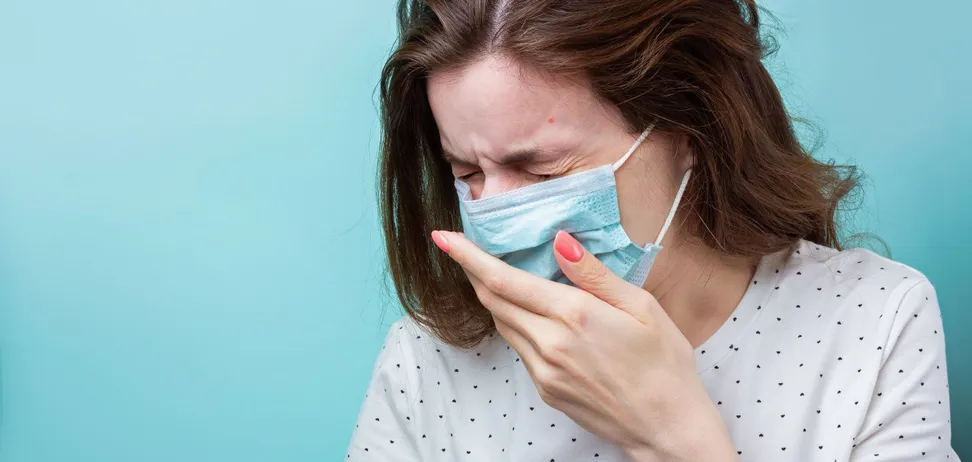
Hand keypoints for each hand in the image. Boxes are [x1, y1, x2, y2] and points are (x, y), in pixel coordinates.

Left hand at [430, 230, 735, 461]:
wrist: (667, 428)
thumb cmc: (664, 364)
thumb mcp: (641, 307)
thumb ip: (593, 273)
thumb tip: (560, 241)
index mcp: (573, 315)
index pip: (503, 279)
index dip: (467, 257)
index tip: (443, 238)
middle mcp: (549, 343)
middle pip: (492, 301)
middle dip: (474, 272)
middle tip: (465, 250)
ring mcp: (543, 370)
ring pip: (502, 324)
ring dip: (495, 297)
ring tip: (501, 276)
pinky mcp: (545, 389)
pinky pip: (519, 347)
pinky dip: (516, 323)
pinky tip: (533, 315)